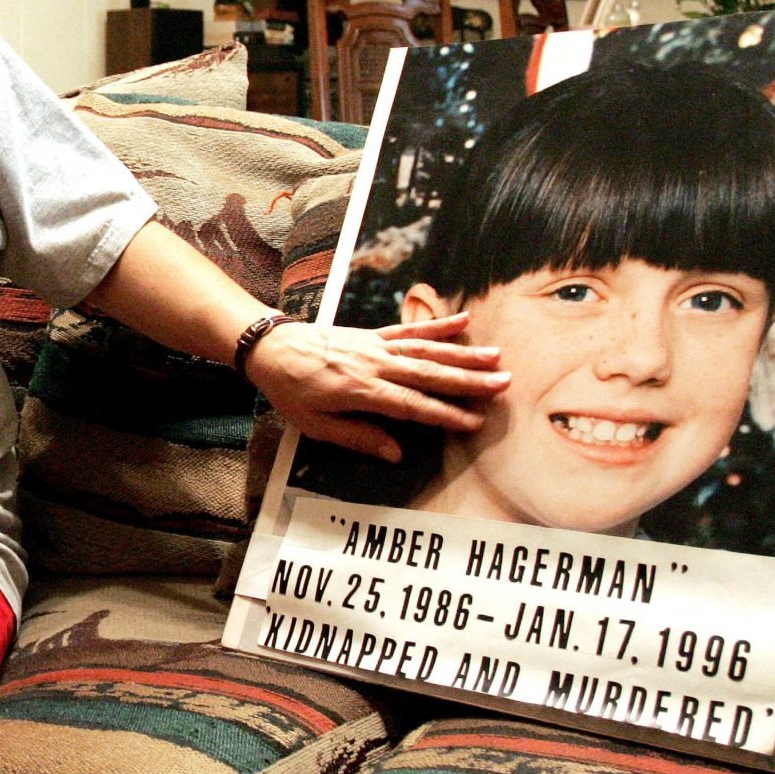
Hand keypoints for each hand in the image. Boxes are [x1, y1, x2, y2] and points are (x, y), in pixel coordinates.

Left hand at [243, 312, 508, 460]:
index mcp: (360, 390)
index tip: (474, 422)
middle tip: (504, 385)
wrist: (270, 347)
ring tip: (496, 356)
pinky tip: (463, 320)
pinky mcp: (372, 333)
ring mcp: (375, 345)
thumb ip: (357, 437)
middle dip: (468, 380)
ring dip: (462, 352)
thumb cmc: (290, 391)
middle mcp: (373, 364)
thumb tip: (396, 454)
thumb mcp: (314, 424)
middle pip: (428, 373)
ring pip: (426, 349)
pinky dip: (437, 324)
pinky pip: (409, 328)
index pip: (411, 405)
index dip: (444, 415)